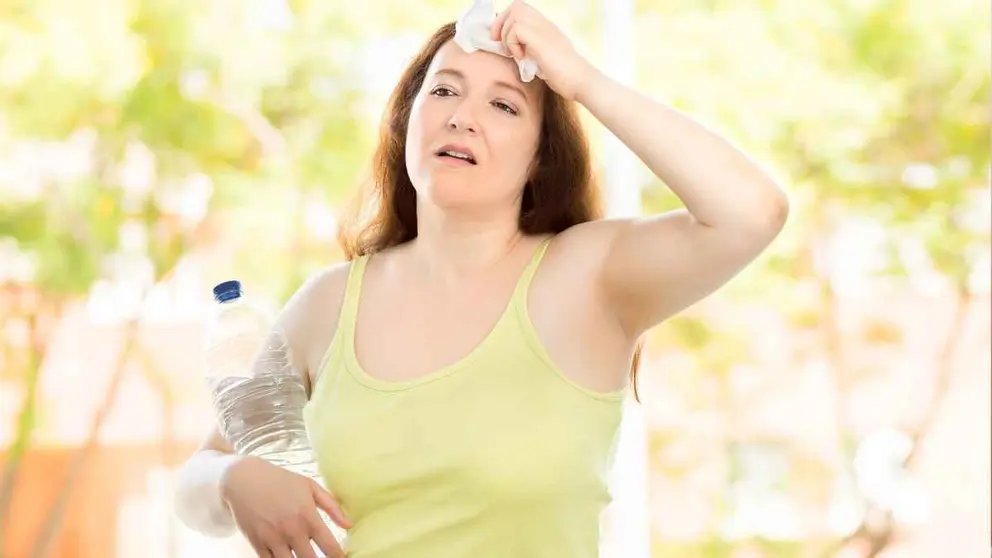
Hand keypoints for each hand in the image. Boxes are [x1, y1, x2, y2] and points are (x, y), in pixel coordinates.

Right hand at [220, 456, 351, 557]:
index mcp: (307, 516)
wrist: (244, 479)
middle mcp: (291, 530)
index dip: (339, 556)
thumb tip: (350, 525)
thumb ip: (332, 506)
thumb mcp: (310, 486)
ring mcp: (273, 539)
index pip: (329, 546)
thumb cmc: (281, 481)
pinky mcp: (257, 544)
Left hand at [490, 0, 599, 100]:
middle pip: (516, 6)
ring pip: (514, 16)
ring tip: (515, 53)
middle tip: (502, 44)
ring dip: (508, 36)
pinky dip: (513, 44)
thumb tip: (508, 47)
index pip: (520, 9)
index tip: (501, 39)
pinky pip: (516, 30)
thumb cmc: (563, 75)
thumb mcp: (542, 57)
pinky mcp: (541, 39)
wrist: (581, 81)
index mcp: (545, 26)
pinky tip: (522, 57)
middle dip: (502, 23)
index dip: (505, 21)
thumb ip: (529, 48)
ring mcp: (544, 29)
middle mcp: (545, 23)